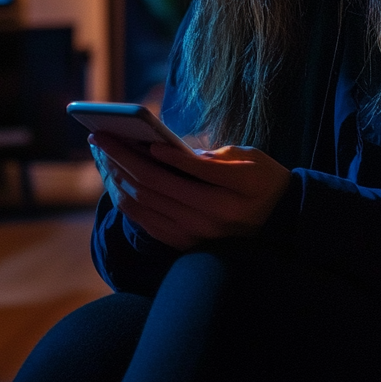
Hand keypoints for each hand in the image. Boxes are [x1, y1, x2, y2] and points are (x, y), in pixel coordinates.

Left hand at [90, 132, 291, 250]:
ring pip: (145, 203)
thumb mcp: (249, 157)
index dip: (165, 152)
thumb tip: (167, 150)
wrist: (281, 223)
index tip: (142, 136)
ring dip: (117, 177)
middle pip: (157, 184)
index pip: (193, 168)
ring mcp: (198, 234)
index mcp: (236, 188)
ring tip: (102, 154)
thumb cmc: (262, 179)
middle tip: (99, 136)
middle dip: (122, 157)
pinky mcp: (186, 245)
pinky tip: (114, 180)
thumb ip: (212, 156)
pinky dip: (125, 200)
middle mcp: (216, 215)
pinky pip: (146, 222)